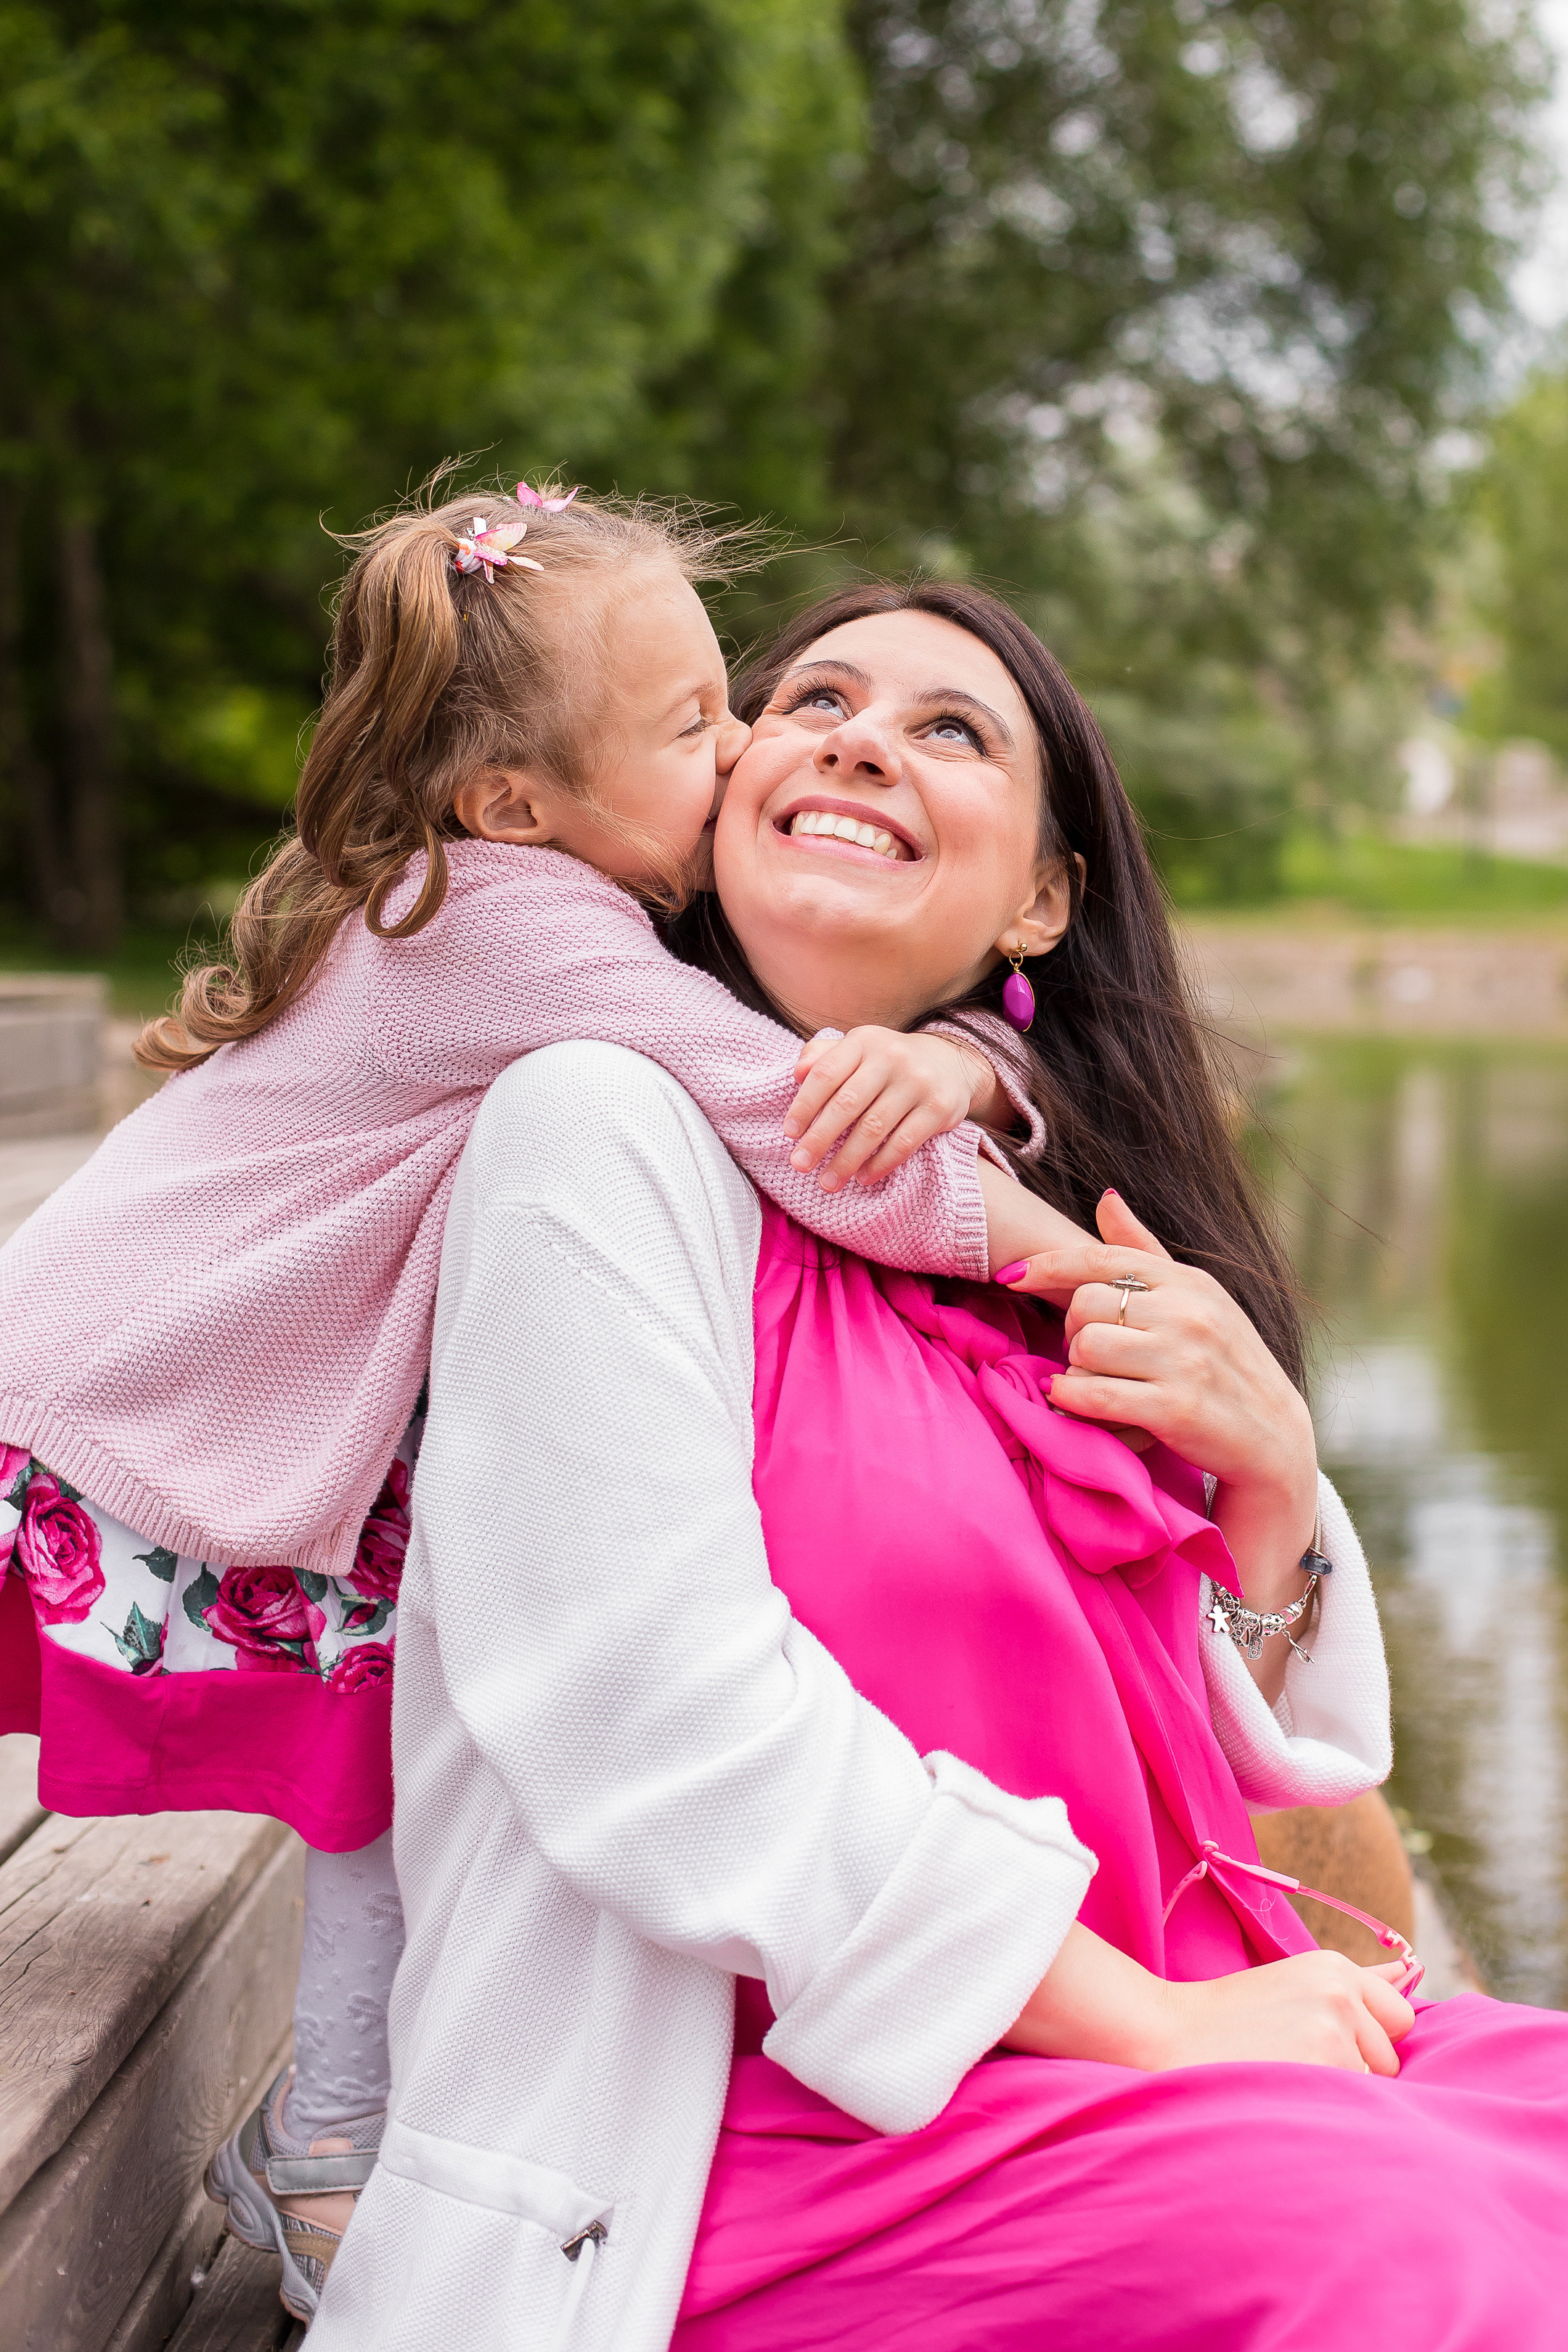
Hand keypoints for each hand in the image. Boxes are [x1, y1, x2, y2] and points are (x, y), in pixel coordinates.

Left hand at [782, 1027, 996, 1189]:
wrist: (950, 1063)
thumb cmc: (886, 1062)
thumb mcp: (856, 1049)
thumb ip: (823, 1056)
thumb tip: (798, 1073)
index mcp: (864, 1041)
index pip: (826, 1073)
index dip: (804, 1105)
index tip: (790, 1133)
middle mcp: (891, 1057)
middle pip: (847, 1104)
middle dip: (819, 1138)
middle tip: (799, 1165)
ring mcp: (917, 1082)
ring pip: (873, 1128)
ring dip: (846, 1160)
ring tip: (827, 1181)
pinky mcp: (939, 1108)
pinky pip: (903, 1143)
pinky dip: (880, 1164)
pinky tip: (863, 1177)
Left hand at [997, 1190, 1316, 1691]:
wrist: (1274, 1443)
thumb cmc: (1223, 1366)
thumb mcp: (1196, 1300)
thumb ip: (1144, 1251)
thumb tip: (1106, 1198)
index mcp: (1190, 1282)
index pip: (1101, 1259)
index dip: (1046, 1266)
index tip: (1009, 1279)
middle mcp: (1190, 1314)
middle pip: (1084, 1305)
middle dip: (1072, 1332)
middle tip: (1085, 1356)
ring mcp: (1186, 1361)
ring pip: (1085, 1348)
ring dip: (1075, 1369)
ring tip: (1094, 1382)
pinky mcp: (1177, 1409)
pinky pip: (1094, 1394)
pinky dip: (1072, 1398)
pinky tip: (1073, 1401)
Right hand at [1003, 1920, 1415, 2076]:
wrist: (1167, 2036)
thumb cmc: (1231, 2018)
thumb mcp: (1296, 1983)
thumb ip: (1357, 1983)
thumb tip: (1410, 1970)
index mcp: (1336, 1968)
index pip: (1400, 2018)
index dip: (1367, 2038)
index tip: (1322, 2042)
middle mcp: (1341, 1994)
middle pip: (1391, 2057)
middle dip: (1357, 2068)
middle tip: (1296, 2060)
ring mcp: (1334, 2033)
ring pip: (1372, 2087)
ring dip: (1338, 2092)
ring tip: (1285, 2078)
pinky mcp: (1324, 2071)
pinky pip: (1352, 2110)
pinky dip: (1323, 2113)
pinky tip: (1283, 2097)